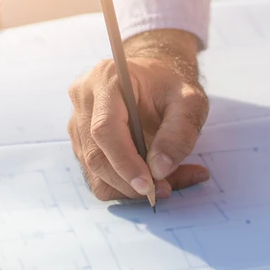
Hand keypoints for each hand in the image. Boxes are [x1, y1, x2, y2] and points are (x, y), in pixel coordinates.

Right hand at [68, 29, 210, 200]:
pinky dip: (125, 186)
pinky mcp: (81, 143)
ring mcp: (78, 123)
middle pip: (95, 156)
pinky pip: (98, 176)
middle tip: (163, 190)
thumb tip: (160, 170)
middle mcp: (83, 100)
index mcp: (105, 80)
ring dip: (129, 188)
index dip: (124, 162)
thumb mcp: (190, 102)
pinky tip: (153, 178)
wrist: (155, 79)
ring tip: (167, 182)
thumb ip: (180, 133)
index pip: (105, 129)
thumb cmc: (172, 87)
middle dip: (128, 182)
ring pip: (94, 172)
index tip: (149, 185)